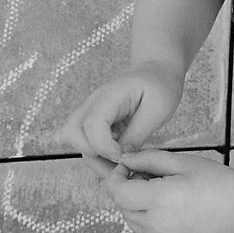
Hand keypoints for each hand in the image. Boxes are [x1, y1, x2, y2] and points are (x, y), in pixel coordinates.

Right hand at [59, 66, 184, 175]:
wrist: (158, 72)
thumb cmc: (161, 86)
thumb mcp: (158, 109)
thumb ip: (138, 134)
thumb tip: (122, 158)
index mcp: (111, 95)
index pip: (92, 124)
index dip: (104, 147)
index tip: (123, 156)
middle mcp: (94, 102)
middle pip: (72, 131)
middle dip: (93, 153)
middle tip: (119, 160)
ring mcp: (92, 111)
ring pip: (74, 138)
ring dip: (94, 156)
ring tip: (120, 160)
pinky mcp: (95, 121)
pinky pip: (85, 140)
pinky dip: (98, 153)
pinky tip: (119, 154)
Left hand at [103, 148, 233, 232]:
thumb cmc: (214, 180)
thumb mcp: (182, 161)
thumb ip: (148, 159)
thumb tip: (123, 160)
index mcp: (160, 200)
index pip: (118, 192)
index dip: (116, 176)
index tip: (127, 165)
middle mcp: (155, 224)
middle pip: (122, 205)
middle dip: (127, 187)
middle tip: (150, 174)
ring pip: (129, 218)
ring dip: (135, 202)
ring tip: (161, 189)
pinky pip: (141, 229)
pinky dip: (145, 215)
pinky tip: (167, 205)